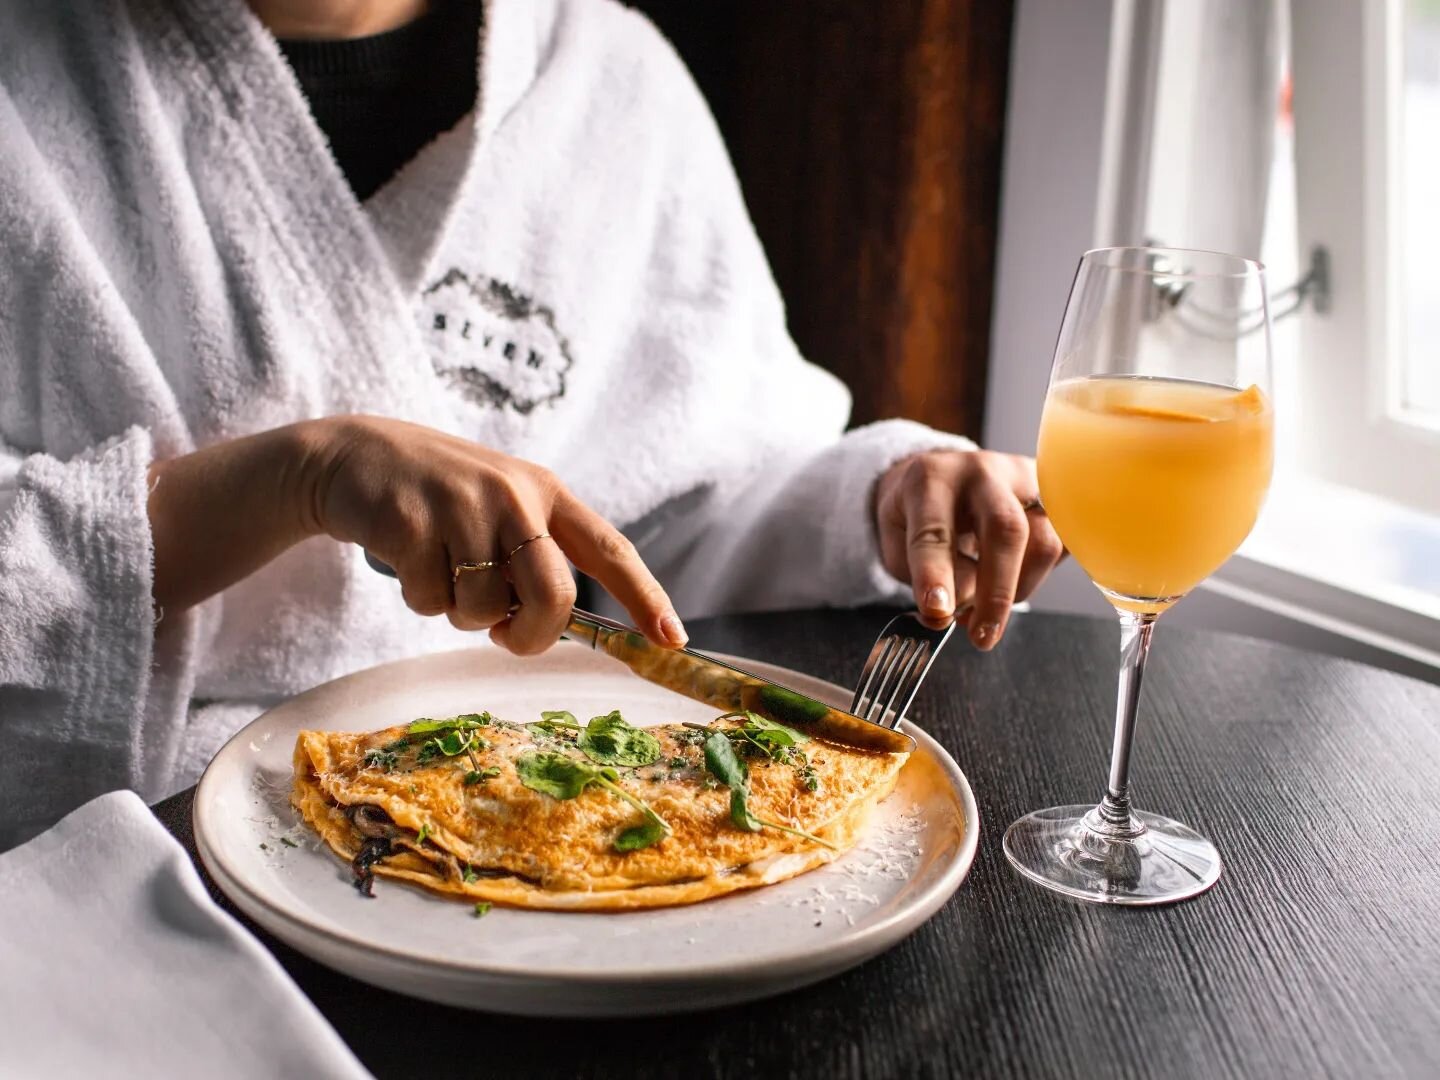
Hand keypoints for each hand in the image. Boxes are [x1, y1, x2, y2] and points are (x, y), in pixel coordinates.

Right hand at [299, 416, 686, 654]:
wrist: (353, 457)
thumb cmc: (438, 495)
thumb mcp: (499, 507)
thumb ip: (532, 557)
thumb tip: (552, 626)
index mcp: (546, 491)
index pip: (609, 548)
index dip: (645, 596)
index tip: (673, 639)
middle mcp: (514, 495)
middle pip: (553, 596)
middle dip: (532, 635)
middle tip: (507, 635)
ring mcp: (462, 506)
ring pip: (484, 610)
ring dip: (460, 612)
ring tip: (441, 567)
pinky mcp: (412, 522)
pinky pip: (430, 602)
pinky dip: (419, 599)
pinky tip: (407, 558)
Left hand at [873, 450, 1064, 649]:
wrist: (944, 472)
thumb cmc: (918, 512)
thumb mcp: (898, 540)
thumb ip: (921, 574)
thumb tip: (961, 608)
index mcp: (931, 479)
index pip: (934, 530)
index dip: (936, 575)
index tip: (937, 612)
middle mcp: (980, 472)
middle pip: (1004, 527)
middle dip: (996, 591)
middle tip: (983, 636)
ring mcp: (1023, 481)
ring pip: (1042, 540)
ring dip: (1018, 589)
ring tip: (988, 610)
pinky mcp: (1053, 496)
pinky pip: (1062, 543)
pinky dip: (1038, 575)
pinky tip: (1012, 580)